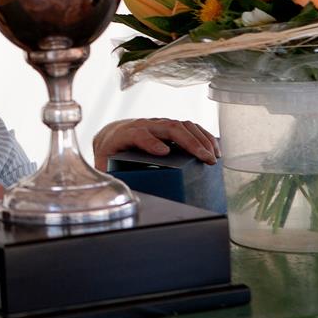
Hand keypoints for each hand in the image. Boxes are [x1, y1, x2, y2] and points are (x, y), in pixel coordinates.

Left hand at [93, 118, 220, 170]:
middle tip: (204, 158)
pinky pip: (189, 127)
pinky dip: (203, 136)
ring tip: (212, 157)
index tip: (164, 152)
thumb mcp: (105, 165)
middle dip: (188, 142)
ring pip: (182, 125)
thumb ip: (110, 176)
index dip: (150, 142)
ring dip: (200, 139)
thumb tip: (121, 194)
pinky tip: (213, 149)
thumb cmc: (111, 153)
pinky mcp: (168, 125)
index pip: (138, 135)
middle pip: (168, 128)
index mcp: (125, 135)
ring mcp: (158, 123)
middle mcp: (143, 125)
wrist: (112, 135)